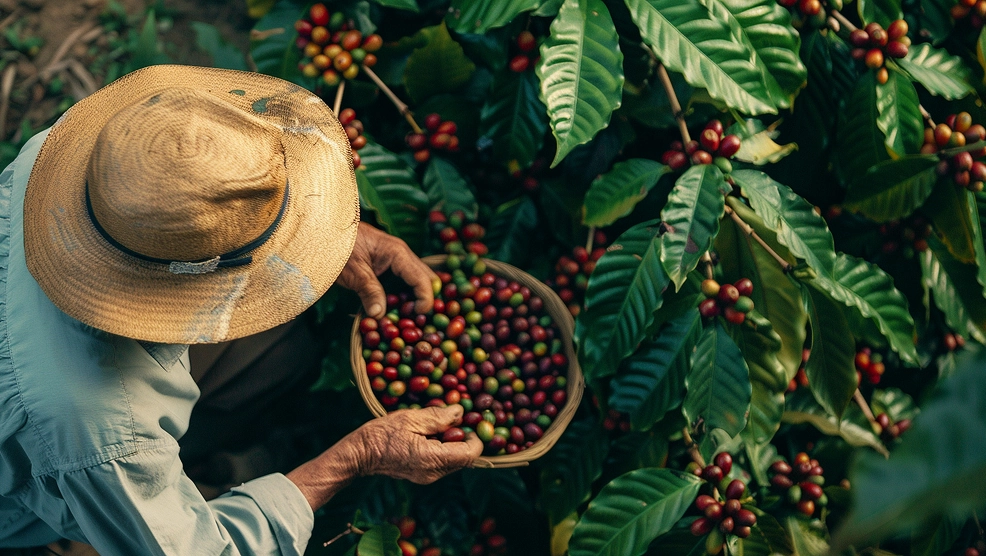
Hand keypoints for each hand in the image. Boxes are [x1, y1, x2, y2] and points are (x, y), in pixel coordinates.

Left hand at [337, 222, 435, 318]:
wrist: (323, 232)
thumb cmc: (338, 246)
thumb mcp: (354, 272)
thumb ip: (370, 292)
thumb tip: (380, 315)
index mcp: (398, 253)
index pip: (422, 279)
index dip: (426, 299)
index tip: (419, 316)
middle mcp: (402, 255)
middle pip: (426, 278)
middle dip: (425, 299)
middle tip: (415, 318)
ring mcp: (395, 259)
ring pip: (416, 281)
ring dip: (414, 298)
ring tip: (404, 317)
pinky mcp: (386, 265)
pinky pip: (403, 281)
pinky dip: (402, 295)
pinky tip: (393, 308)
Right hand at [349, 405, 483, 483]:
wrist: (359, 454)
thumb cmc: (381, 434)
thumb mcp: (410, 418)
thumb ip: (439, 417)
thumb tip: (461, 413)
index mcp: (433, 459)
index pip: (471, 454)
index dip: (475, 437)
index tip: (468, 421)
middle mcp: (434, 473)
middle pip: (465, 458)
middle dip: (464, 438)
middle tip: (452, 420)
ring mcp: (428, 477)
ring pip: (454, 461)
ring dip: (453, 443)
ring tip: (437, 426)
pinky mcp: (423, 475)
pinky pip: (443, 462)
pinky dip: (443, 448)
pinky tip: (429, 435)